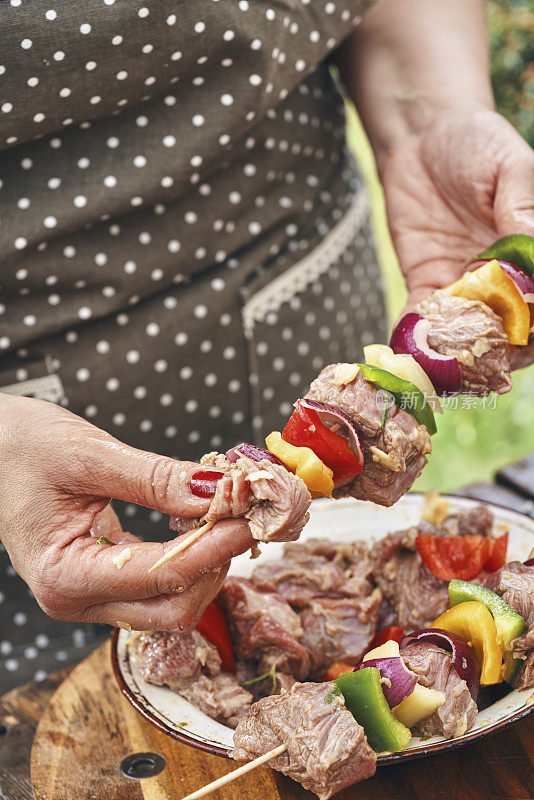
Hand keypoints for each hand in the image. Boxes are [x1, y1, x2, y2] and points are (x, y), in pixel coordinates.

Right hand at [0, 395, 252, 629]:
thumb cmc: (20, 447)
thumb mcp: (90, 455)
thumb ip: (157, 479)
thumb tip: (217, 491)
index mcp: (63, 577)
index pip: (161, 577)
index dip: (214, 547)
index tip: (250, 515)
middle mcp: (78, 599)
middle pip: (173, 610)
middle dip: (217, 564)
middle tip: (245, 515)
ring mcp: (92, 594)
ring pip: (172, 603)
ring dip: (209, 562)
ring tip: (228, 512)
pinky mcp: (105, 577)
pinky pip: (160, 582)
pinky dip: (191, 555)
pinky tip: (204, 520)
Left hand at [382, 107, 533, 367]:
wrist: (422, 137)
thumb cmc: (478, 143)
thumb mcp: (510, 167)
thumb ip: (522, 204)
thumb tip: (532, 244)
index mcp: (533, 255)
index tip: (527, 332)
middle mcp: (504, 279)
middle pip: (511, 329)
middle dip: (501, 351)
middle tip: (485, 362)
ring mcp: (466, 286)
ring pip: (468, 332)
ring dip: (458, 353)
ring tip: (445, 366)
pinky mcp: (428, 283)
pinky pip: (424, 318)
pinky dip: (417, 337)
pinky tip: (408, 350)